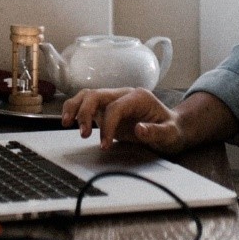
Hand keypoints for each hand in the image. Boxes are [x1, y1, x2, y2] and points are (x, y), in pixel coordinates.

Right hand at [61, 88, 187, 152]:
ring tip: (66, 123)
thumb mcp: (171, 134)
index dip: (107, 125)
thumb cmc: (172, 130)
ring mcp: (113, 100)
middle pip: (96, 95)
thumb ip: (157, 132)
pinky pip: (86, 104)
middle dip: (85, 112)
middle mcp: (123, 94)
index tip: (104, 145)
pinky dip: (75, 110)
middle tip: (82, 134)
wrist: (172, 128)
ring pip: (88, 95)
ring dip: (75, 108)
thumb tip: (139, 129)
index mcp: (138, 97)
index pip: (115, 107)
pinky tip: (69, 121)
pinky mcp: (106, 109)